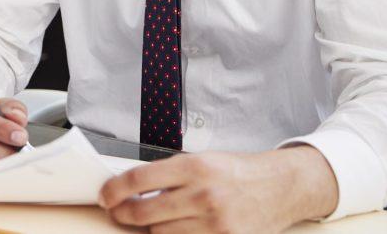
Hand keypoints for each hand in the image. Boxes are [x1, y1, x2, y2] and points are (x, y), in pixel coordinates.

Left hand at [98, 146, 337, 232]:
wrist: (280, 187)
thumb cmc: (238, 172)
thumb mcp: (202, 160)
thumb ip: (169, 174)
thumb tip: (132, 187)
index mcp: (194, 166)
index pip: (139, 179)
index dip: (115, 189)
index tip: (105, 195)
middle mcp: (203, 193)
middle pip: (143, 212)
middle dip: (123, 214)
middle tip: (117, 211)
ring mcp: (214, 221)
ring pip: (161, 233)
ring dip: (151, 228)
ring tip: (153, 219)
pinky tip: (174, 229)